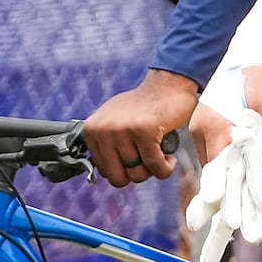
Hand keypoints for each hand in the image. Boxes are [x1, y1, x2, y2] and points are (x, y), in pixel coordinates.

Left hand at [81, 69, 199, 188]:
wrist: (167, 85)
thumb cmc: (143, 106)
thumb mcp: (113, 120)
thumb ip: (104, 142)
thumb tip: (102, 172)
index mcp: (92, 129)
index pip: (103, 171)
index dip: (123, 171)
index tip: (136, 161)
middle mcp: (103, 130)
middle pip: (118, 177)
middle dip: (136, 175)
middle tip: (148, 163)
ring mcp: (122, 130)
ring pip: (137, 174)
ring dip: (153, 171)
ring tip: (160, 157)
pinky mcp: (144, 131)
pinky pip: (155, 166)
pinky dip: (165, 168)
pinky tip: (170, 159)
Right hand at [183, 66, 261, 261]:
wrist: (252, 56)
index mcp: (217, 126)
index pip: (220, 169)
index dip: (223, 198)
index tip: (226, 222)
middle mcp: (206, 134)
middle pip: (214, 180)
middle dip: (218, 213)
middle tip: (214, 245)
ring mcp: (207, 134)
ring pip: (218, 176)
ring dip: (225, 205)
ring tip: (230, 234)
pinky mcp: (214, 135)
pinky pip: (221, 164)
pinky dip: (227, 186)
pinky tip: (225, 212)